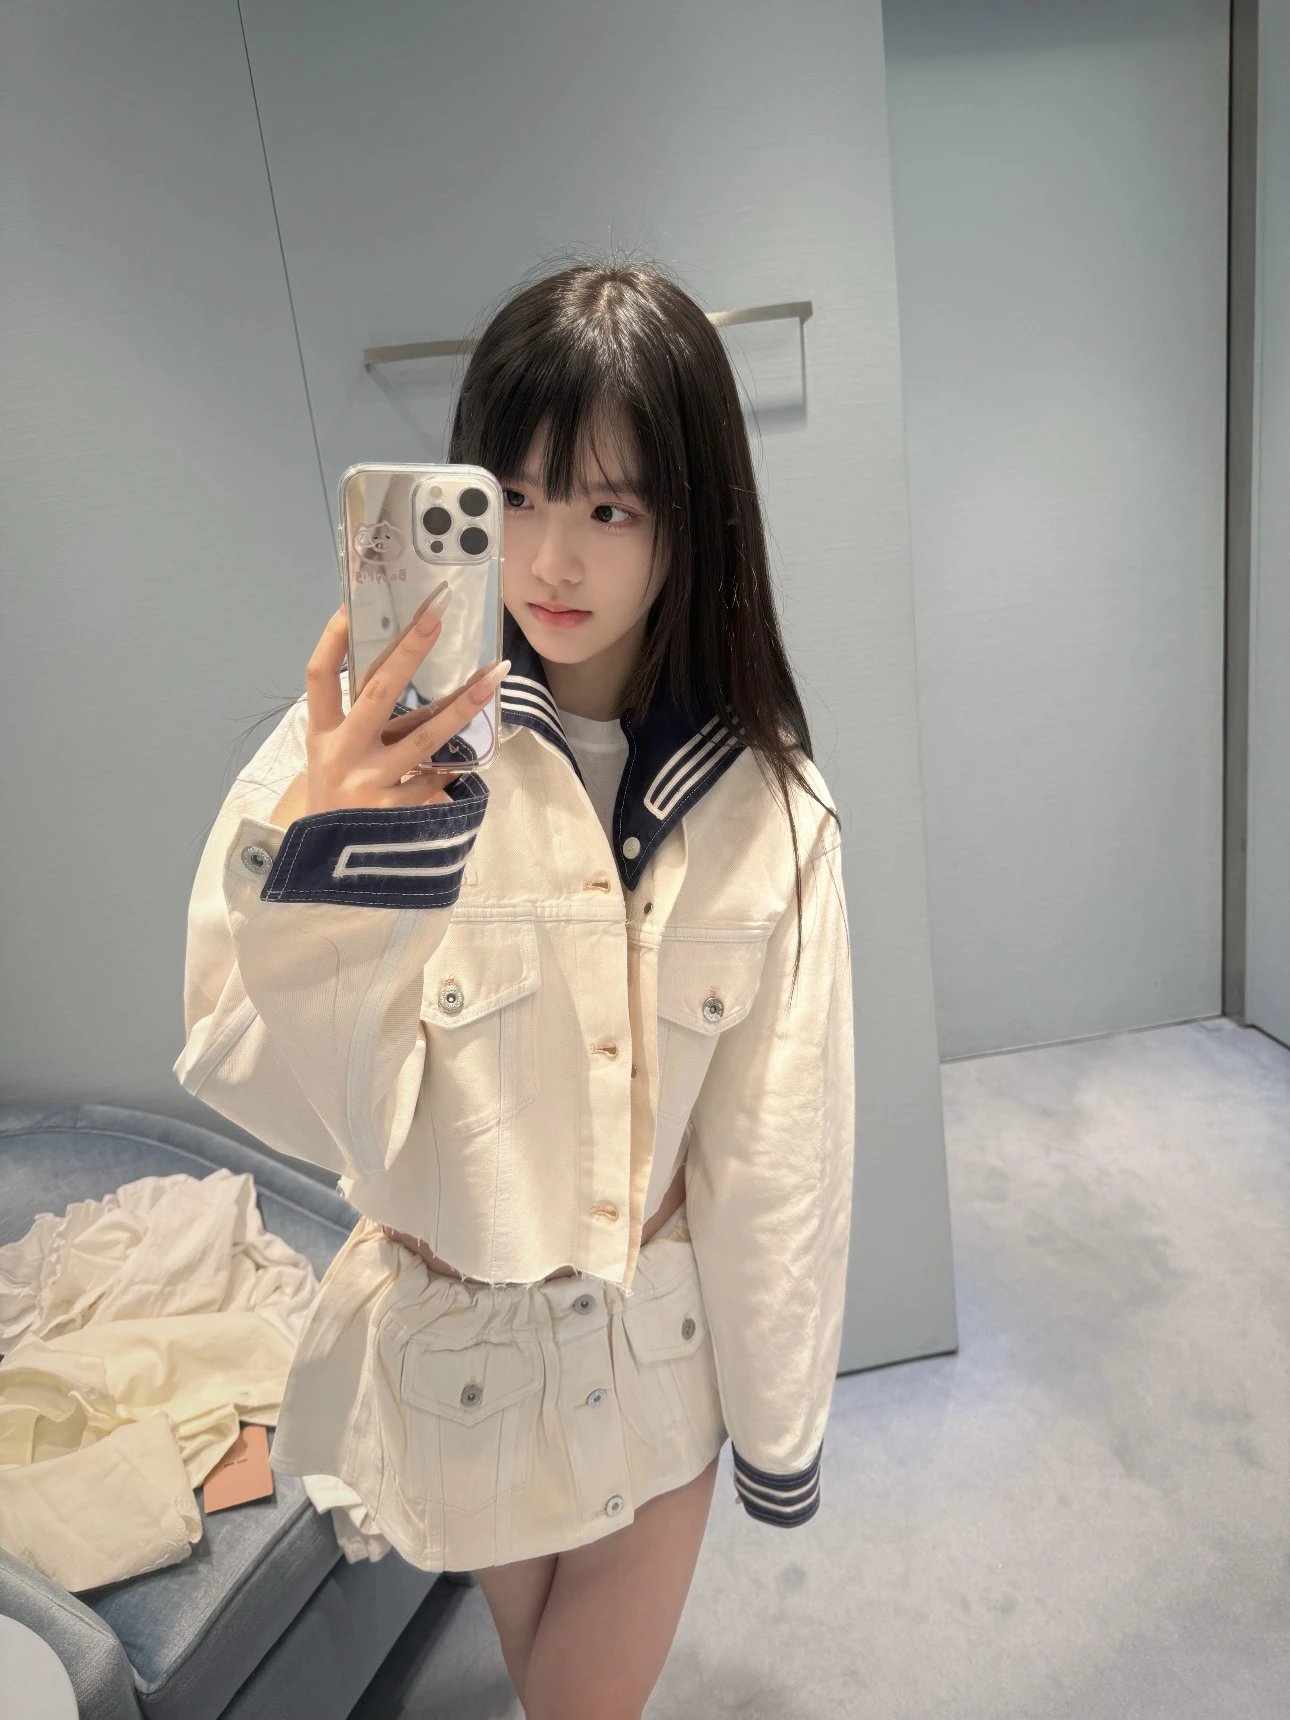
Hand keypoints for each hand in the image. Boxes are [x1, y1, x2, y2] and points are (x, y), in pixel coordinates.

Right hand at [299, 592, 509, 815]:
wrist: (325, 868)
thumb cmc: (337, 796)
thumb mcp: (334, 756)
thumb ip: (363, 720)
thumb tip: (405, 666)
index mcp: (321, 733)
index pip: (320, 676)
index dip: (332, 639)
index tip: (352, 604)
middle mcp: (340, 753)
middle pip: (377, 692)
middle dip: (409, 650)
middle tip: (436, 613)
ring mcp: (366, 784)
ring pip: (423, 738)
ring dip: (462, 705)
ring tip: (493, 676)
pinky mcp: (392, 816)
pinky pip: (434, 782)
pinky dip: (451, 771)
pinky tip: (470, 761)